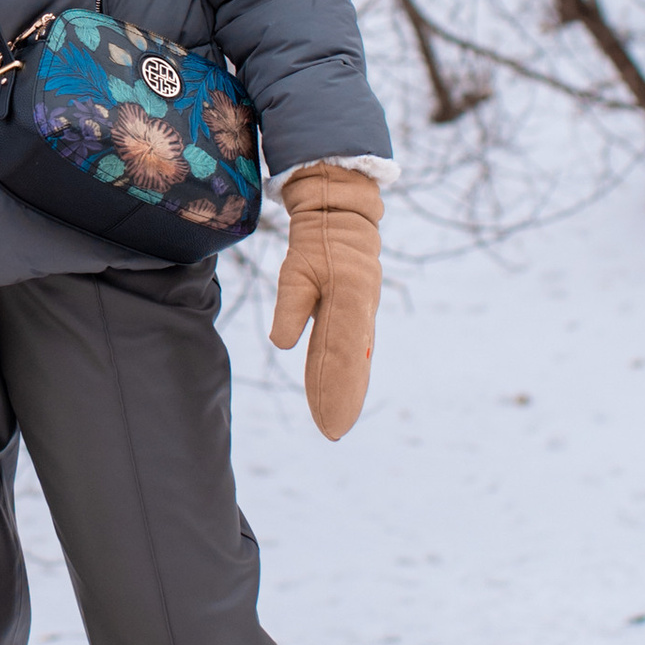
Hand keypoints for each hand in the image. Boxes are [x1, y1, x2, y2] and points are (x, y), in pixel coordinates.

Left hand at [267, 165, 381, 439]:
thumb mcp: (297, 269)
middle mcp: (360, 312)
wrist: (342, 213)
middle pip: (350, 364)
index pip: (338, 356)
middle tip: (333, 431)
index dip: (335, 390)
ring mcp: (360, 313)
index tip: (331, 420)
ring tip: (334, 421)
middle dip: (341, 398)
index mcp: (349, 301)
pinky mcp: (355, 312)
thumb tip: (283, 343)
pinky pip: (349, 347)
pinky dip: (342, 371)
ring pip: (352, 358)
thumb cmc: (317, 240)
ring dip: (343, 389)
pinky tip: (335, 390)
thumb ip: (292, 305)